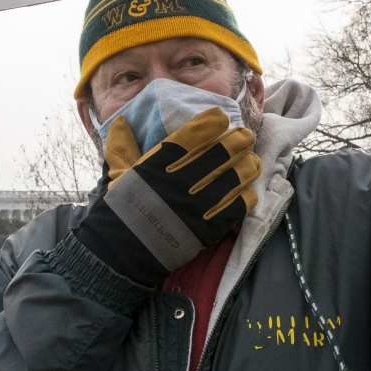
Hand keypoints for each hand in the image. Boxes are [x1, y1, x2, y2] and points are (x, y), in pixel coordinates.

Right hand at [73, 108, 259, 285]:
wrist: (122, 253)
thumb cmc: (120, 211)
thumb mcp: (117, 175)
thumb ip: (122, 147)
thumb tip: (121, 120)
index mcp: (160, 163)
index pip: (193, 134)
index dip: (212, 123)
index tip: (221, 118)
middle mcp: (183, 180)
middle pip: (221, 153)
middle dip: (238, 141)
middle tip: (245, 136)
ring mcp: (199, 204)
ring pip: (235, 178)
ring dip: (248, 166)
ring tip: (253, 161)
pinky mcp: (209, 227)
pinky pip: (237, 207)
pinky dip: (247, 196)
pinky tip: (249, 191)